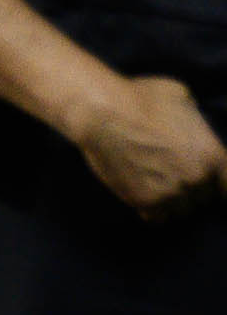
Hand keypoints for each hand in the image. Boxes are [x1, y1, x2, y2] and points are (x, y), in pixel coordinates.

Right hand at [73, 76, 226, 218]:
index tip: (211, 183)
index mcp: (213, 155)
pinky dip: (153, 209)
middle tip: (173, 174)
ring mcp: (171, 194)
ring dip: (174, 201)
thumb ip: (196, 123)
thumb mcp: (183, 98)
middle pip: (205, 198)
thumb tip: (195, 128)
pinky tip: (144, 192)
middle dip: (193, 189)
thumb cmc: (140, 97)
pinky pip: (158, 217)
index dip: (220, 185)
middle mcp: (197, 179)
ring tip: (158, 184)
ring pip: (182, 210)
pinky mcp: (144, 202)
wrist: (100, 111)